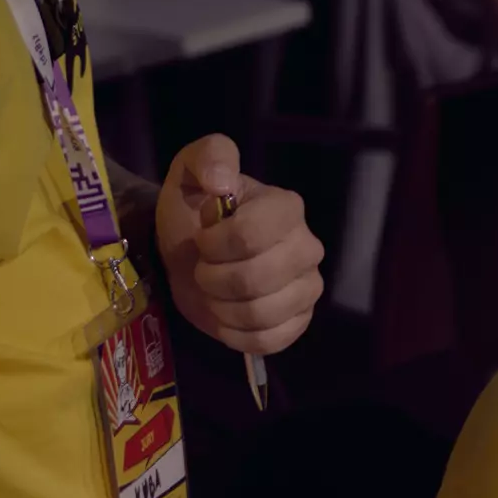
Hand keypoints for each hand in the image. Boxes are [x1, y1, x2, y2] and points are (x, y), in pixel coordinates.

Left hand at [157, 134, 324, 353]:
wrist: (191, 256)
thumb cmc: (193, 214)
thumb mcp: (189, 172)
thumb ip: (209, 157)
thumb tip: (220, 182)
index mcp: (287, 208)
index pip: (253, 234)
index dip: (216, 243)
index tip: (202, 239)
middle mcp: (308, 248)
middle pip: (257, 278)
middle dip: (213, 278)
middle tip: (203, 269)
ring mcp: (308, 288)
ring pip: (263, 313)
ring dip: (221, 307)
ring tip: (213, 292)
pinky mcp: (299, 322)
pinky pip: (270, 340)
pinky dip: (236, 334)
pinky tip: (226, 317)